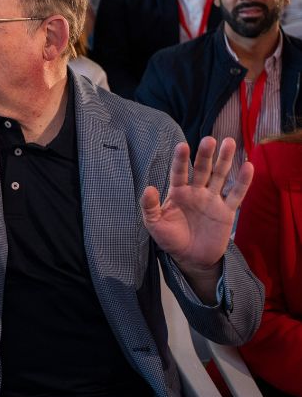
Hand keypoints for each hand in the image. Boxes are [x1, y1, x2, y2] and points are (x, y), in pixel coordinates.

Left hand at [141, 137, 252, 272]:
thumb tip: (148, 188)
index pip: (179, 172)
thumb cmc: (170, 238)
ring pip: (220, 176)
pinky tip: (248, 166)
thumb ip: (150, 207)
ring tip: (229, 142)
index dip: (180, 160)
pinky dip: (242, 181)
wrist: (190, 258)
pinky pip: (236, 194)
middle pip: (202, 169)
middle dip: (205, 155)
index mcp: (178, 192)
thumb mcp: (154, 224)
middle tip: (209, 139)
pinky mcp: (227, 211)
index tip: (182, 146)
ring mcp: (212, 199)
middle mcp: (196, 191)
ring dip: (225, 160)